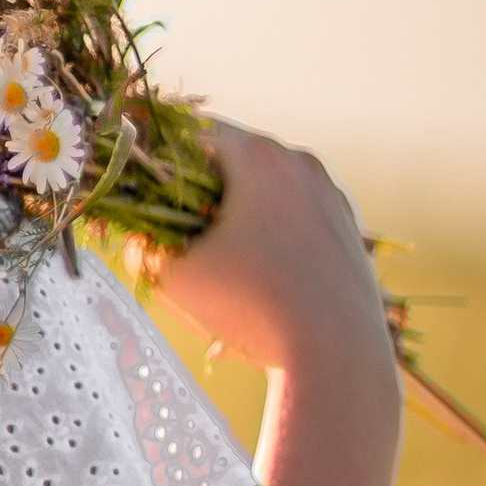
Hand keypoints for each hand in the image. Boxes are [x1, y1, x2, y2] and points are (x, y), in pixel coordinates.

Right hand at [156, 120, 395, 387]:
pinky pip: (296, 216)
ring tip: (216, 255)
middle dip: (197, 187)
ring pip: (268, 188)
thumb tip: (138, 238)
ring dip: (236, 210)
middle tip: (170, 223)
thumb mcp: (174, 277)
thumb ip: (143, 248)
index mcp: (259, 158)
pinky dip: (270, 232)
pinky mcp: (348, 230)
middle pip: (234, 158)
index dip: (158, 153)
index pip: (193, 131)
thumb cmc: (251, 308)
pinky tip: (258, 275)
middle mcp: (301, 164)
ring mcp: (331, 195)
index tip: (140, 181)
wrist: (337, 354)